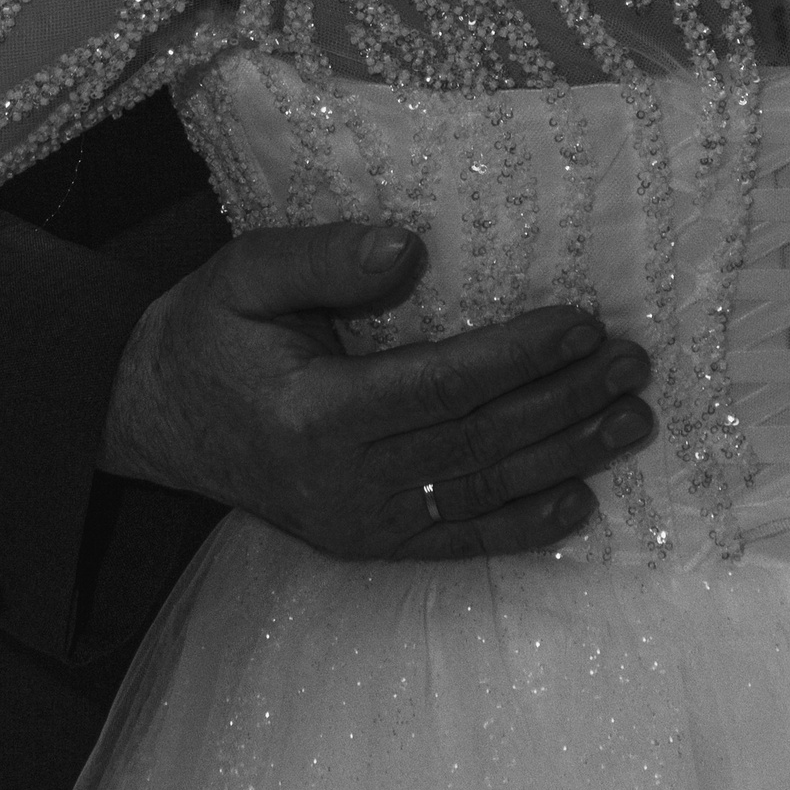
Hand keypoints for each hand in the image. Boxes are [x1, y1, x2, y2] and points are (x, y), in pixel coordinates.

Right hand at [99, 220, 653, 560]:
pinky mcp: (365, 542)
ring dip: (564, 457)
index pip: (441, 386)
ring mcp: (358, 523)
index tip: (582, 324)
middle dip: (564, 402)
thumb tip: (409, 247)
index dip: (518, 357)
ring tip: (630, 421)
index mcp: (317, 412)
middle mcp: (345, 482)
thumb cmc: (210, 329)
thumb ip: (325, 256)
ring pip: (482, 493)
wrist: (157, 414)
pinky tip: (578, 502)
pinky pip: (457, 540)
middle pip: (478, 442)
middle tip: (632, 366)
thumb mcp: (247, 270)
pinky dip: (523, 526)